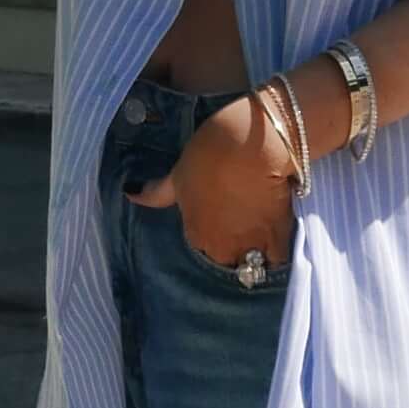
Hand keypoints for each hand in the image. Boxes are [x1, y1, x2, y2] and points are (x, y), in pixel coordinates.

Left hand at [128, 95, 296, 274]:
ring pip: (253, 264)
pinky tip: (279, 237)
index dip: (212, 231)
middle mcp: (221, 249)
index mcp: (195, 235)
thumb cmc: (209, 153)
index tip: (222, 214)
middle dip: (233, 246)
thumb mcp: (178, 172)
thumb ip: (155, 192)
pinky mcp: (279, 239)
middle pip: (227, 258)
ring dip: (256, 253)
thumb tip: (129, 192)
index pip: (202, 246)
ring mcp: (250, 247)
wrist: (252, 144)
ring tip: (261, 229)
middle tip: (242, 220)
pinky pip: (278, 260)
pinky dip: (278, 252)